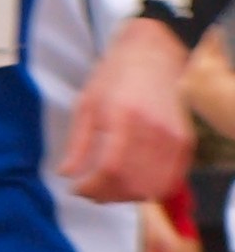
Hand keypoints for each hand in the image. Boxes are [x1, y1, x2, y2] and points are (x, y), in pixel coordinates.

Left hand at [64, 20, 192, 204]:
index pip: (111, 169)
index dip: (91, 187)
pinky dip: (150, 189)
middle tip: (90, 191)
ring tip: (108, 188)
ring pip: (152, 187)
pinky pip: (171, 180)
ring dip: (127, 196)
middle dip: (106, 195)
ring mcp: (174, 137)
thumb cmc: (115, 77)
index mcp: (124, 117)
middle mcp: (154, 130)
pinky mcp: (186, 142)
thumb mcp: (86, 104)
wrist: (153, 55)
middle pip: (133, 184)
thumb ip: (77, 144)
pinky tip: (132, 182)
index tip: (76, 188)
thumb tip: (65, 175)